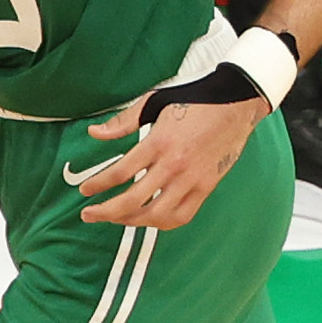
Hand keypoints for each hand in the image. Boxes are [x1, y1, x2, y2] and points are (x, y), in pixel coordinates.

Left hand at [77, 94, 260, 227]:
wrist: (236, 104)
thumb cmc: (194, 100)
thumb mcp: (154, 102)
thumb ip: (123, 121)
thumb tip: (94, 133)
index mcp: (159, 142)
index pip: (121, 172)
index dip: (98, 184)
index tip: (85, 191)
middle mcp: (174, 165)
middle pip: (133, 200)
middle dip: (106, 211)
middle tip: (89, 214)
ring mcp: (192, 179)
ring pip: (156, 214)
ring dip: (131, 221)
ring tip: (116, 218)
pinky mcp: (207, 187)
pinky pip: (182, 216)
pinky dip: (161, 222)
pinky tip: (148, 219)